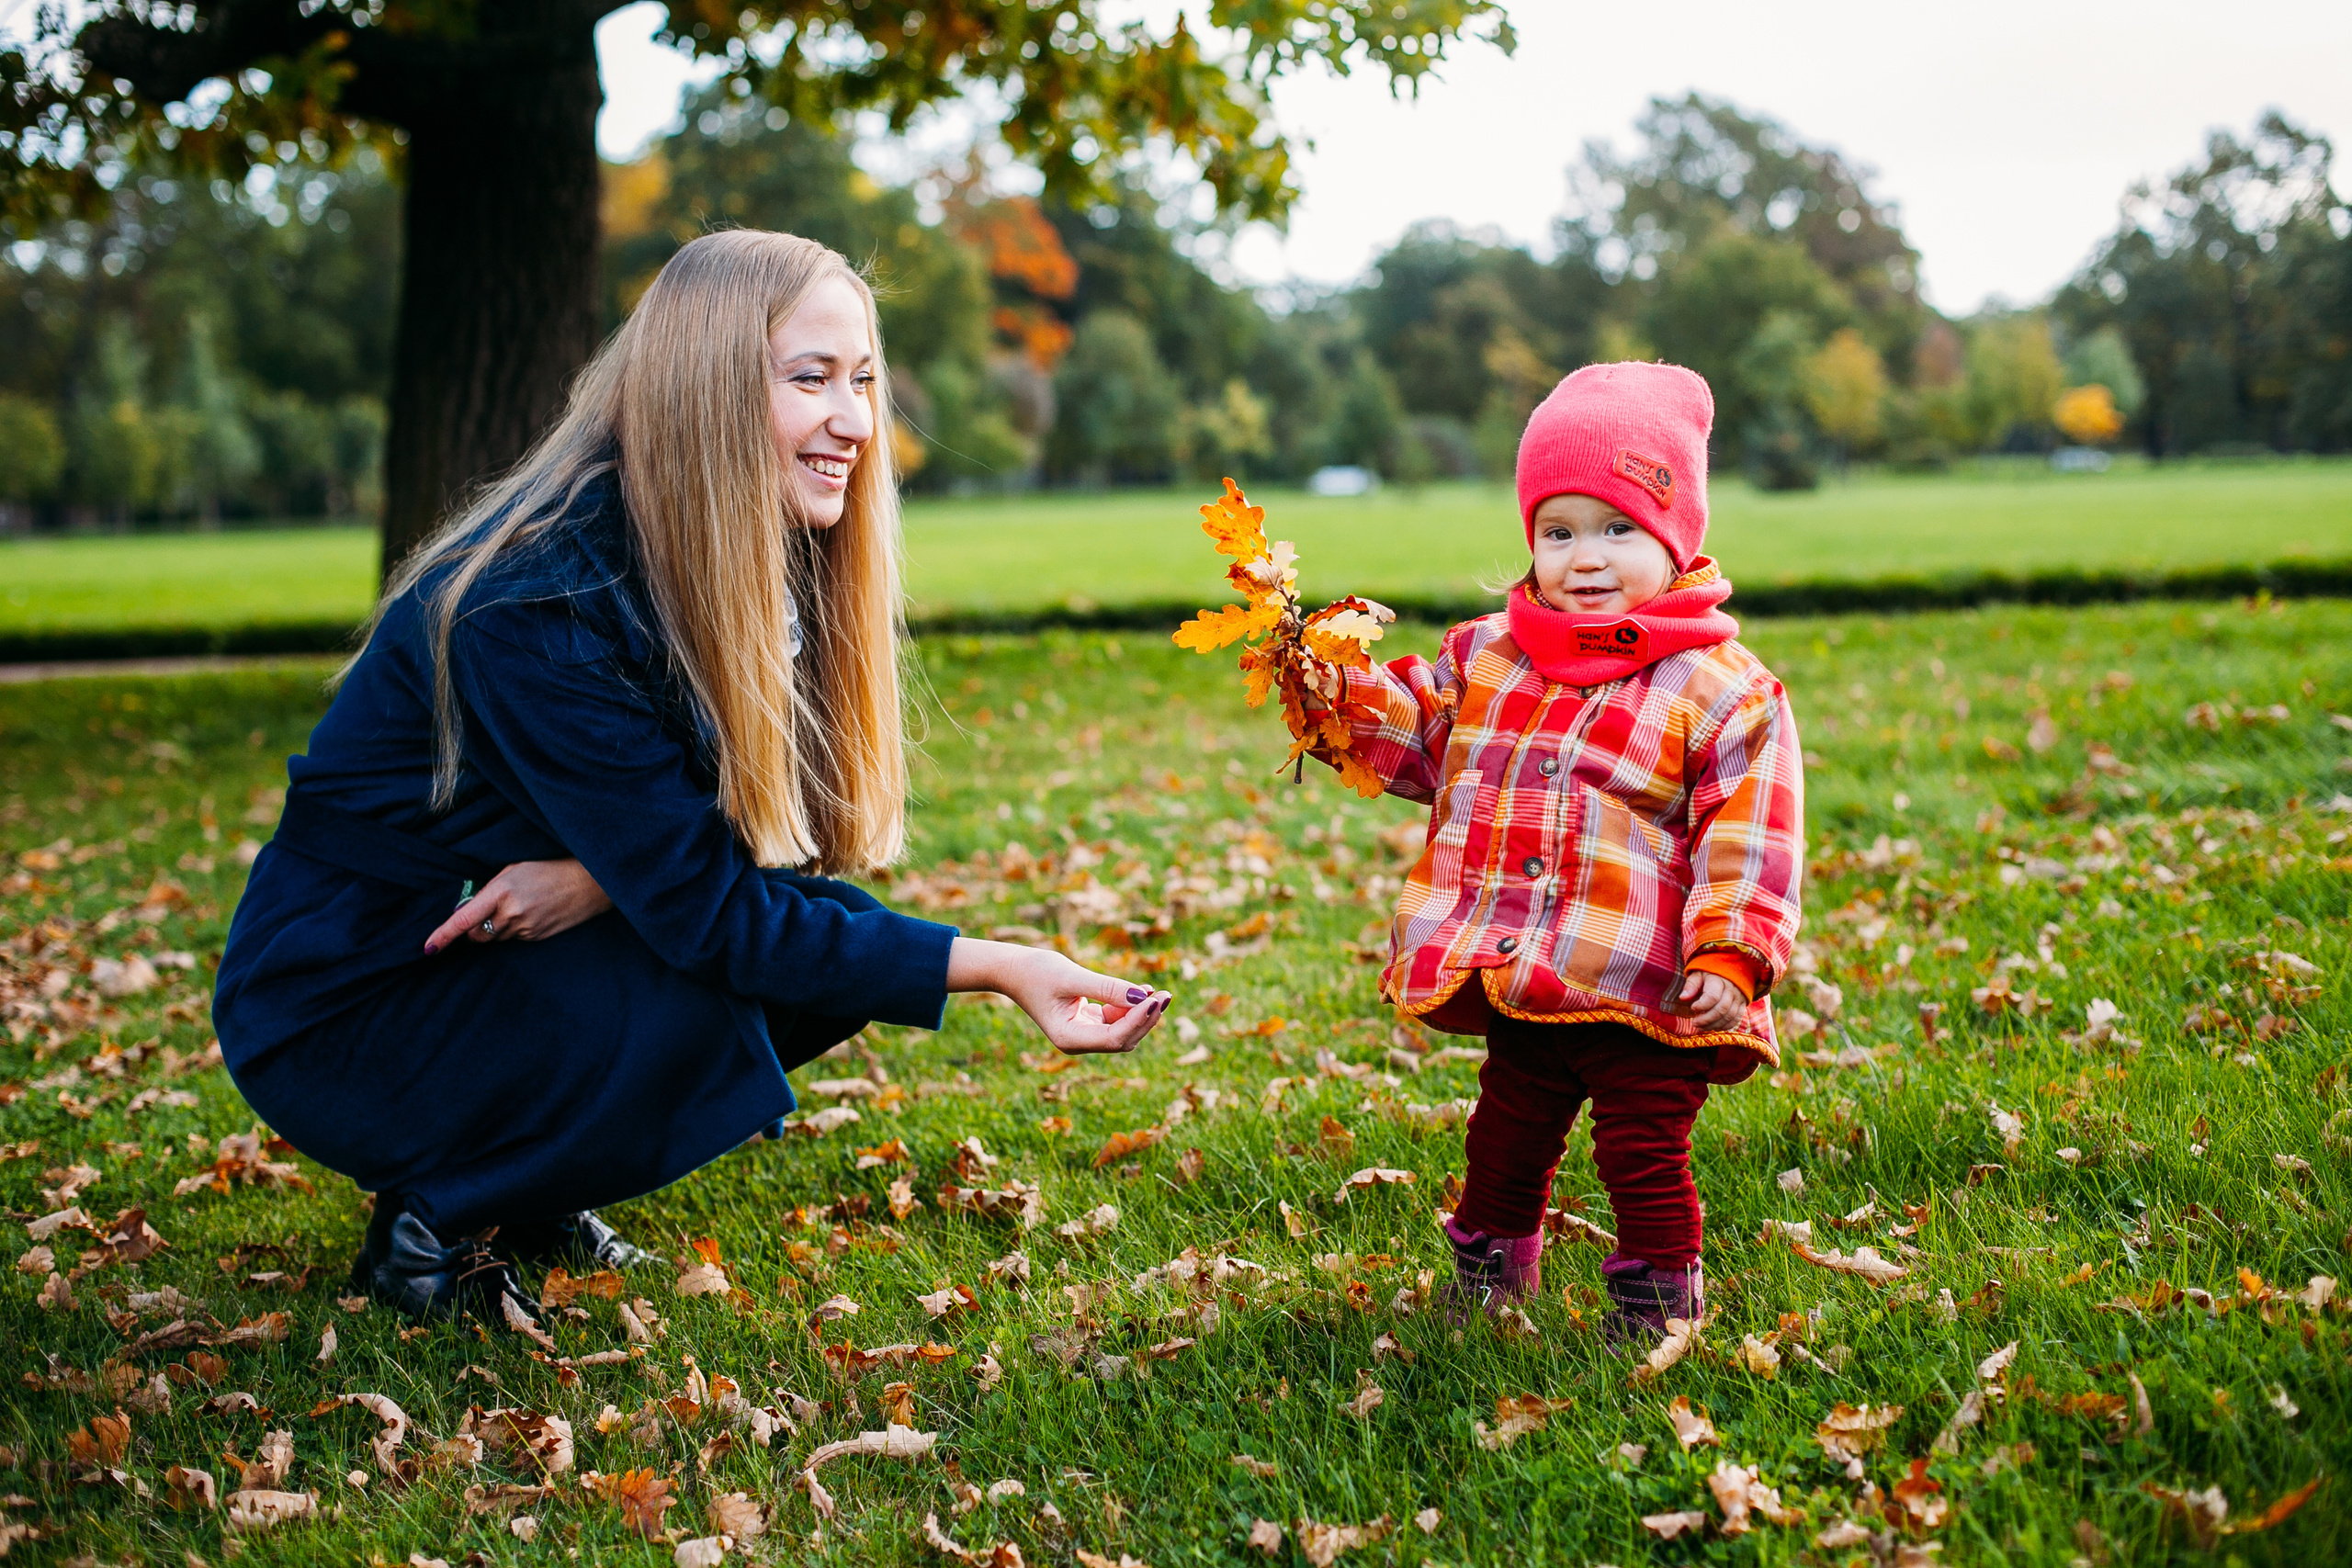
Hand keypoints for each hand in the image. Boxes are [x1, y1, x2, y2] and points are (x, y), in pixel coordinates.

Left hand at [424, 859, 613, 953]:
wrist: (590, 882)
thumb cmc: (551, 867)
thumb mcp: (515, 869)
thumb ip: (490, 889)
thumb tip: (470, 911)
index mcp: (501, 891)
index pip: (464, 919)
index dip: (444, 935)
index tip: (429, 947)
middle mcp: (511, 913)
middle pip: (477, 934)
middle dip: (474, 928)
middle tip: (486, 912)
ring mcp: (525, 928)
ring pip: (495, 938)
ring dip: (496, 927)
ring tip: (518, 906)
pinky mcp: (537, 937)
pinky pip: (514, 939)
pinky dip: (515, 929)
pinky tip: (532, 912)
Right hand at [947, 937, 1169, 1054]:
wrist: (1014, 969)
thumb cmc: (1036, 971)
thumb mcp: (1072, 977)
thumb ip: (1107, 988)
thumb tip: (1142, 997)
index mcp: (1069, 1038)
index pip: (1115, 1038)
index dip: (1139, 1020)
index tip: (1157, 999)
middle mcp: (1078, 1042)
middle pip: (1124, 1039)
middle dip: (1147, 1018)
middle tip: (1167, 994)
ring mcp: (1083, 1033)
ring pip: (1124, 1030)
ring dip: (1142, 1013)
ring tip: (1160, 992)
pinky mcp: (1088, 1021)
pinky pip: (1117, 1019)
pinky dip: (1131, 1007)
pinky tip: (1143, 990)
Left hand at [1667, 970, 1746, 1030]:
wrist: (1729, 971)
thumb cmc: (1709, 974)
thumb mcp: (1698, 975)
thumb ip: (1691, 985)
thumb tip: (1683, 998)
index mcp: (1719, 980)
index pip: (1713, 996)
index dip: (1702, 1005)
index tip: (1692, 1008)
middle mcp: (1731, 989)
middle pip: (1722, 1009)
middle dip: (1706, 1019)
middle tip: (1694, 1023)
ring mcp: (1739, 998)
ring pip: (1729, 1016)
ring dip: (1713, 1025)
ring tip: (1700, 1027)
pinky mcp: (1742, 1005)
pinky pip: (1735, 1019)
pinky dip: (1724, 1026)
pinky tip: (1712, 1027)